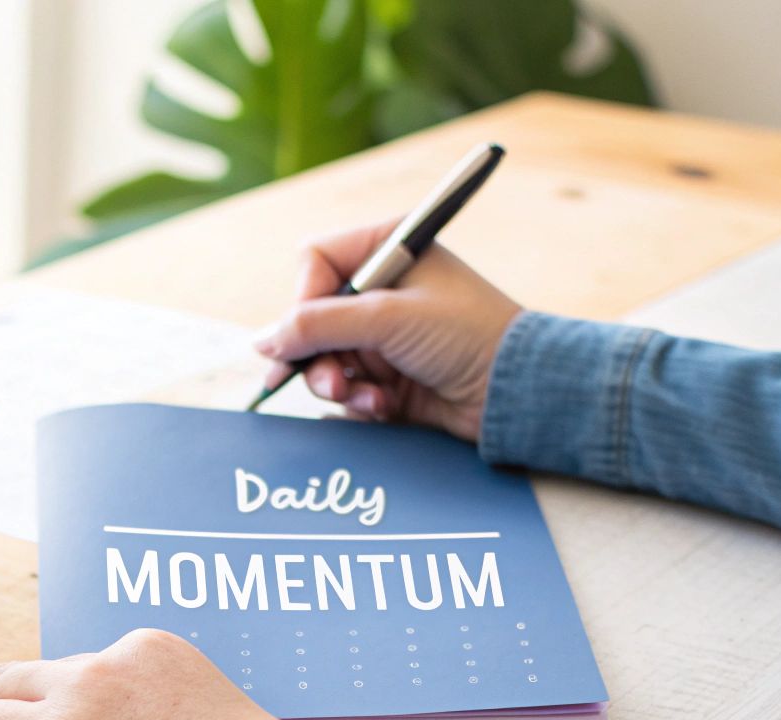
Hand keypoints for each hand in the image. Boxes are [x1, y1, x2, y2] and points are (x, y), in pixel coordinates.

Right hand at [256, 219, 522, 441]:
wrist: (517, 392)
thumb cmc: (468, 335)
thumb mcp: (388, 320)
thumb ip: (318, 325)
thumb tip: (263, 341)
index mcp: (388, 250)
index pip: (315, 263)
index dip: (304, 300)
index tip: (305, 332)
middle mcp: (382, 289)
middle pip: (312, 317)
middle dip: (319, 355)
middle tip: (334, 381)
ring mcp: (383, 334)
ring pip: (324, 358)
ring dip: (337, 383)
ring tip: (363, 398)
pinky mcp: (387, 375)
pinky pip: (346, 387)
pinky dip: (359, 401)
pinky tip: (385, 407)